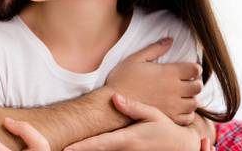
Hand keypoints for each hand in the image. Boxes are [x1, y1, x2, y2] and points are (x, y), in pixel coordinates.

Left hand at [64, 93, 204, 150]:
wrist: (181, 147)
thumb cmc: (166, 129)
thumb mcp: (152, 114)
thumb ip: (132, 107)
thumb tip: (114, 97)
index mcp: (128, 139)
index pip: (99, 144)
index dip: (82, 147)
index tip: (66, 149)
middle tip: (60, 149)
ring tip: (71, 150)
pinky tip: (89, 149)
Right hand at [105, 38, 203, 124]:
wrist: (112, 104)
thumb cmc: (122, 80)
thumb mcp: (136, 58)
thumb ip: (155, 48)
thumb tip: (170, 40)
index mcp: (169, 72)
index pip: (195, 69)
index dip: (194, 68)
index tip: (187, 70)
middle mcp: (174, 89)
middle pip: (198, 86)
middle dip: (194, 83)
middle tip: (185, 83)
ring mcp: (173, 105)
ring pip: (194, 103)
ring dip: (190, 98)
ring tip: (181, 97)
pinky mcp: (169, 118)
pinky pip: (188, 118)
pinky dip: (186, 114)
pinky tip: (177, 109)